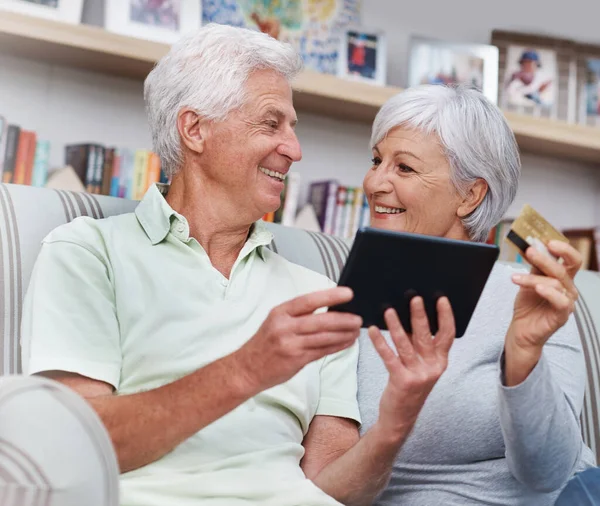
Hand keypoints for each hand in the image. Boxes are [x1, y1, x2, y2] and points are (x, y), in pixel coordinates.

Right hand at [236, 287, 361, 391]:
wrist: (246, 368)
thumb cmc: (265, 343)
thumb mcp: (276, 322)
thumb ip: (299, 316)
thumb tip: (329, 309)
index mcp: (280, 312)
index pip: (308, 300)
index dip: (330, 296)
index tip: (348, 293)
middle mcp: (284, 327)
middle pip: (320, 321)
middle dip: (343, 319)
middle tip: (358, 318)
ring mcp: (290, 344)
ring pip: (324, 337)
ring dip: (344, 334)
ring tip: (356, 331)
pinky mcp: (296, 360)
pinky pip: (322, 351)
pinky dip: (337, 346)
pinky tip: (347, 342)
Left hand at [368, 297, 454, 439]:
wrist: (401, 417)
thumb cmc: (409, 384)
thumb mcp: (420, 365)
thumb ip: (418, 344)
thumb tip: (407, 315)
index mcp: (440, 361)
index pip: (448, 335)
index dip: (446, 316)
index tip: (441, 299)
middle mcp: (433, 367)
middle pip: (426, 336)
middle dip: (420, 315)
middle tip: (415, 298)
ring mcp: (418, 375)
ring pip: (406, 344)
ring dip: (396, 326)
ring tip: (388, 311)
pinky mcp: (402, 381)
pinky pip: (389, 357)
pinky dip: (380, 342)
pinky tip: (373, 330)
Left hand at [509, 241, 580, 353]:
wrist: (521, 329)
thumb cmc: (528, 305)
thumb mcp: (528, 281)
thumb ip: (533, 266)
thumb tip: (531, 246)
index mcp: (563, 277)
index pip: (571, 259)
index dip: (562, 248)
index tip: (545, 239)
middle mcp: (568, 288)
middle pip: (563, 269)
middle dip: (546, 258)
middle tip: (530, 251)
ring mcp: (567, 302)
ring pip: (555, 283)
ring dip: (533, 278)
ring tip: (515, 278)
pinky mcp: (562, 315)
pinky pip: (561, 301)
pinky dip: (549, 292)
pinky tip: (538, 288)